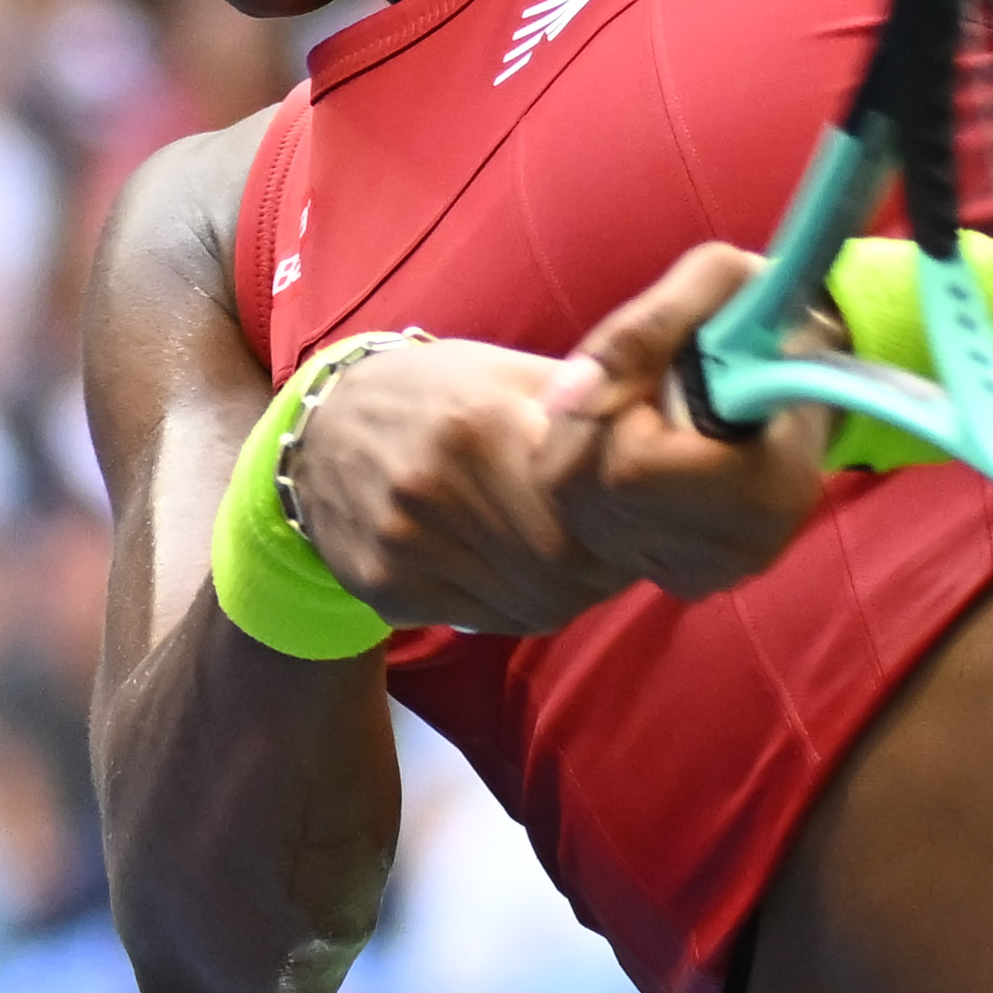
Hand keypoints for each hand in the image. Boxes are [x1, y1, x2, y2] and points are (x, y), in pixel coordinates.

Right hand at [283, 278, 821, 635]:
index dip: (626, 521)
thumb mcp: (502, 374)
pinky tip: (513, 565)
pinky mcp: (384, 589)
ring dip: (567, 586)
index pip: (586, 505)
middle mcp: (434, 489)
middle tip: (617, 541)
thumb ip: (581, 405)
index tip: (643, 515)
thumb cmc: (433, 394)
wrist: (317, 435)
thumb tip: (675, 427)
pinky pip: (484, 619)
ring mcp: (404, 546)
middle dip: (605, 560)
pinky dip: (515, 600)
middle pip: (565, 564)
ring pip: (532, 601)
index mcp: (476, 425)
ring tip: (565, 550)